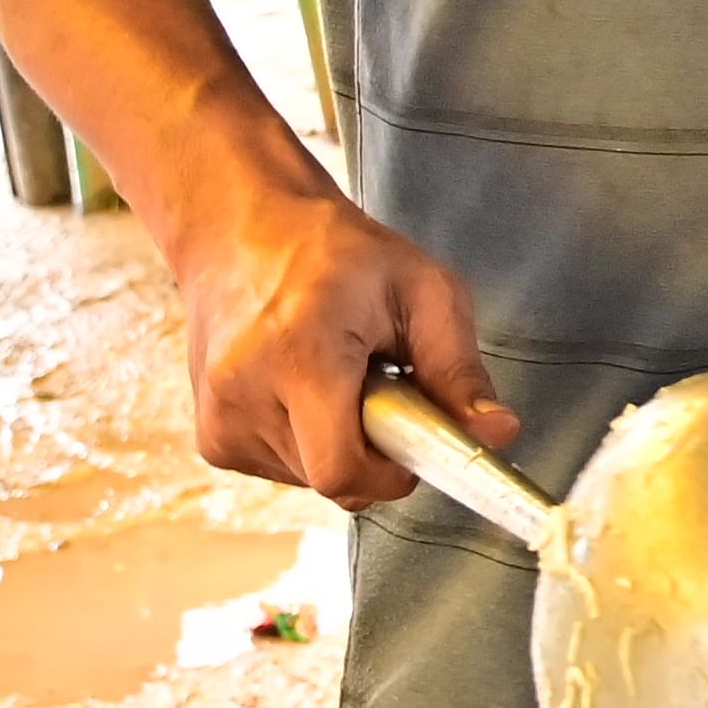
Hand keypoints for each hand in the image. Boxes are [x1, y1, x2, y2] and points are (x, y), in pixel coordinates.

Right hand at [170, 178, 513, 506]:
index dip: (391, 473)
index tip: (416, 440)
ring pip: (310, 478)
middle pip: (332, 478)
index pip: (342, 471)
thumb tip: (496, 433)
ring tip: (338, 375)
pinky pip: (283, 469)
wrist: (241, 228)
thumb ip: (460, 369)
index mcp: (299, 355)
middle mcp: (244, 394)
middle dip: (373, 448)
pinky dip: (309, 440)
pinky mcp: (211, 435)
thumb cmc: (334, 252)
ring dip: (340, 441)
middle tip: (382, 386)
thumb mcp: (421, 289)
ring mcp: (219, 419)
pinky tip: (305, 387)